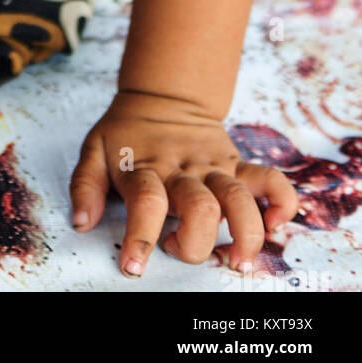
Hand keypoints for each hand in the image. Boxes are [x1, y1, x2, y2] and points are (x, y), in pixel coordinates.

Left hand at [69, 89, 300, 278]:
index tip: (134, 267)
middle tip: (177, 249)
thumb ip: (85, 186)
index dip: (142, 237)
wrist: (162, 95)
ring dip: (245, 233)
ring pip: (239, 198)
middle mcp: (182, 169)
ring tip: (238, 260)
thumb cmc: (125, 132)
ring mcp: (213, 166)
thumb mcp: (94, 150)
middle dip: (194, 242)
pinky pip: (270, 179)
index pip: (146, 201)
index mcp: (145, 167)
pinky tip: (274, 223)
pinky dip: (281, 203)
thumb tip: (82, 223)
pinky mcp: (236, 164)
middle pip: (199, 207)